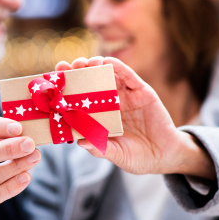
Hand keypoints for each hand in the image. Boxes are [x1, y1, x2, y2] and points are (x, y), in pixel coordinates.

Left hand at [56, 57, 215, 179]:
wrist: (165, 157)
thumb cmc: (137, 157)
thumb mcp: (116, 155)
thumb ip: (100, 149)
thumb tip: (79, 143)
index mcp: (100, 116)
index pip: (80, 98)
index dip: (67, 88)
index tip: (53, 80)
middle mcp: (111, 102)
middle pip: (91, 82)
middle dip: (77, 72)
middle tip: (65, 67)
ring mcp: (126, 96)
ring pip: (108, 75)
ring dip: (95, 66)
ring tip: (85, 62)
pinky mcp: (142, 92)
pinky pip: (130, 77)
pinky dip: (119, 68)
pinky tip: (108, 62)